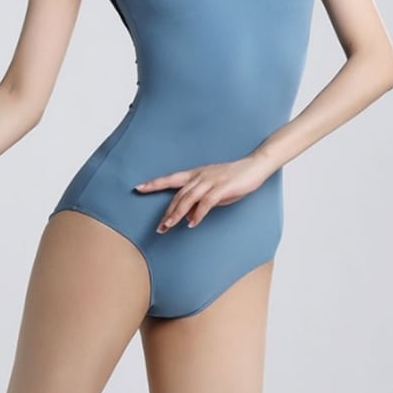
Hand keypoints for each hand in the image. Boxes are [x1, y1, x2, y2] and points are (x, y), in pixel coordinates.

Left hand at [135, 153, 277, 232]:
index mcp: (196, 174)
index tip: (138, 188)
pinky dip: (198, 214)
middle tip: (159, 227)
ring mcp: (211, 181)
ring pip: (188, 199)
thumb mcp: (214, 188)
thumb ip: (201, 200)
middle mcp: (200, 176)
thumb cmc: (234, 178)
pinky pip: (206, 202)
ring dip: (177, 214)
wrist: (254, 165)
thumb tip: (189, 216)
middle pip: (178, 194)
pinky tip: (192, 223)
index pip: (170, 178)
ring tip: (168, 227)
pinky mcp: (222, 187)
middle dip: (167, 212)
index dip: (154, 183)